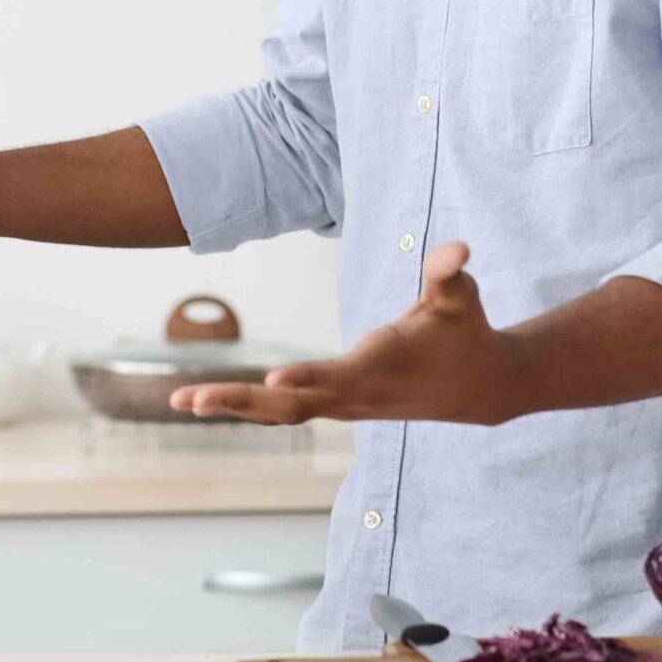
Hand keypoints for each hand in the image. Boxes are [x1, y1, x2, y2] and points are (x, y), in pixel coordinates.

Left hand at [168, 243, 527, 426]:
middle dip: (241, 402)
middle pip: (293, 405)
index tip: (273, 379)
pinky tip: (208, 401)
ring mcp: (345, 404)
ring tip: (181, 401)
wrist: (480, 387)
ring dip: (233, 407)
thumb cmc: (464, 331)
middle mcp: (357, 392)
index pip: (339, 376)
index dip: (309, 377)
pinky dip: (248, 407)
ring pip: (282, 413)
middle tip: (190, 400)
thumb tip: (456, 248)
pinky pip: (286, 410)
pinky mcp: (339, 404)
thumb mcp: (461, 296)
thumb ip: (450, 272)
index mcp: (383, 364)